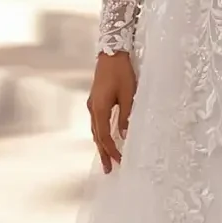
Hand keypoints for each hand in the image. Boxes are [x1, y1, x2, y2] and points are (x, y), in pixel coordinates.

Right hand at [88, 50, 136, 172]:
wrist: (111, 52)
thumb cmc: (121, 73)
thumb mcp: (129, 95)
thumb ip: (126, 116)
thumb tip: (125, 135)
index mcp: (99, 109)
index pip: (104, 136)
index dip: (111, 151)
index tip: (119, 161)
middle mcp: (93, 108)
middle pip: (97, 136)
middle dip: (103, 153)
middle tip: (107, 170)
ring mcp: (92, 104)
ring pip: (95, 129)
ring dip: (101, 144)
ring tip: (106, 158)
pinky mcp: (95, 99)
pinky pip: (96, 122)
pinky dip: (101, 133)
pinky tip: (106, 137)